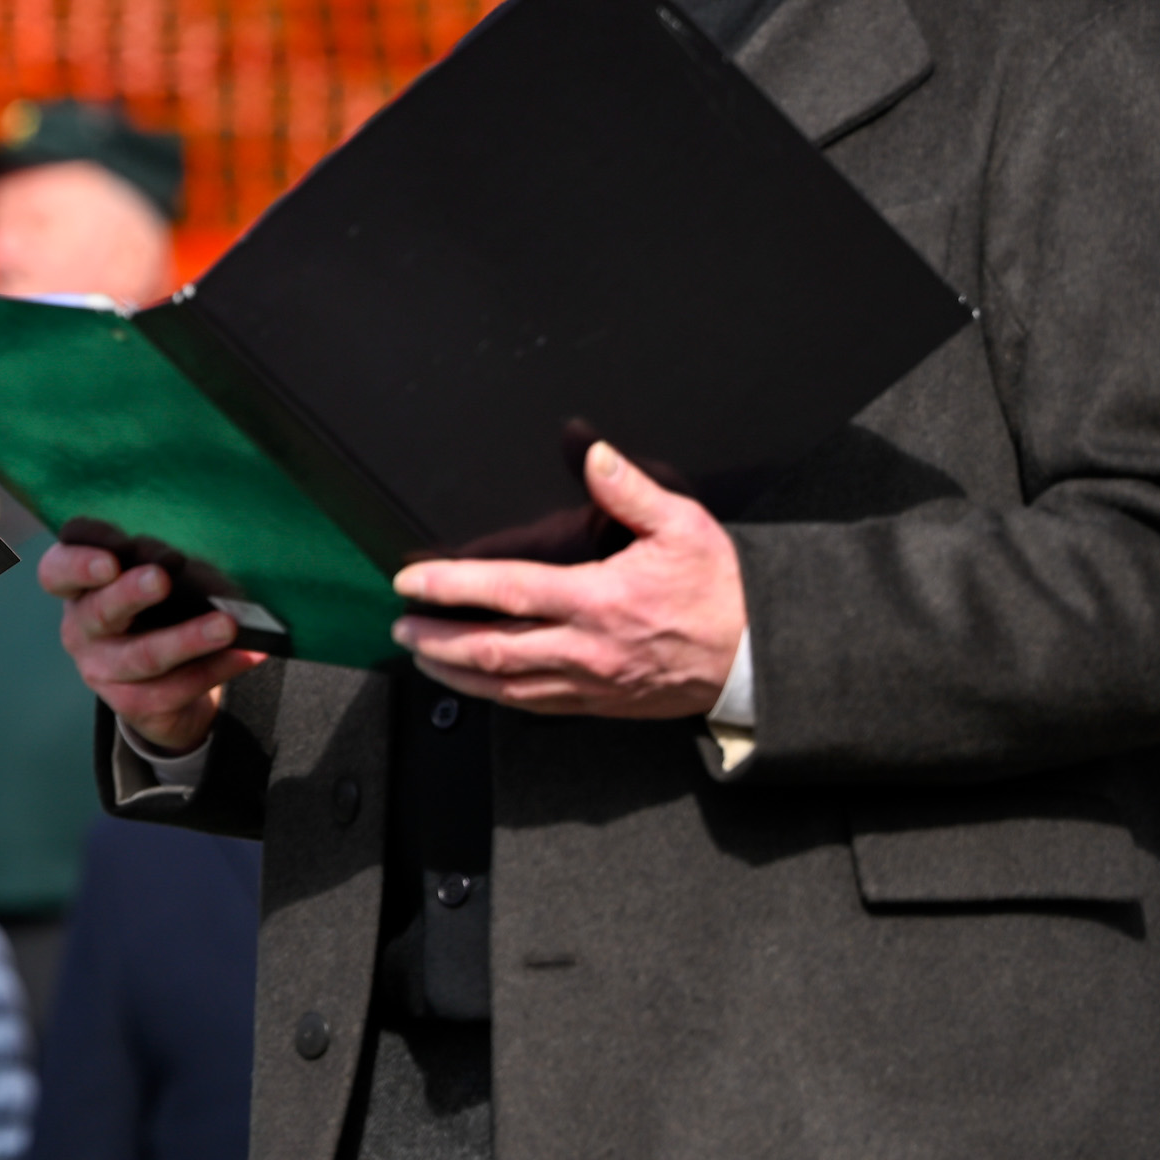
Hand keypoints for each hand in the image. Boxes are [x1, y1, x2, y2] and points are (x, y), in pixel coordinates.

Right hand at [42, 532, 270, 759]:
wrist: (168, 685)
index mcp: (79, 589)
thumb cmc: (161, 611)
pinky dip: (216, 668)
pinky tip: (247, 653)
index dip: (78, 565)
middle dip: (131, 594)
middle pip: (99, 611)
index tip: (110, 559)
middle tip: (161, 579)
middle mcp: (81, 630)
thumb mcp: (156, 581)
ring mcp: (102, 671)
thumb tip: (195, 564)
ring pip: (144, 656)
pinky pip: (176, 688)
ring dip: (188, 640)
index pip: (57, 572)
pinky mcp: (131, 704)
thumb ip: (162, 566)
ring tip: (226, 625)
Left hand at [389, 443, 744, 721]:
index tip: (412, 582)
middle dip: (437, 637)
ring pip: (505, 685)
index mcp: (600, 600)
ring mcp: (591, 683)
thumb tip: (593, 454)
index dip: (452, 587)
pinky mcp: (599, 704)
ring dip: (456, 672)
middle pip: (491, 648)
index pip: (508, 592)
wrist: (758, 657)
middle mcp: (587, 648)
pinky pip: (534, 704)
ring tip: (421, 655)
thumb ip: (631, 491)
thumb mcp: (684, 527)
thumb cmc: (721, 591)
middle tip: (401, 624)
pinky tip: (475, 684)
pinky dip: (495, 694)